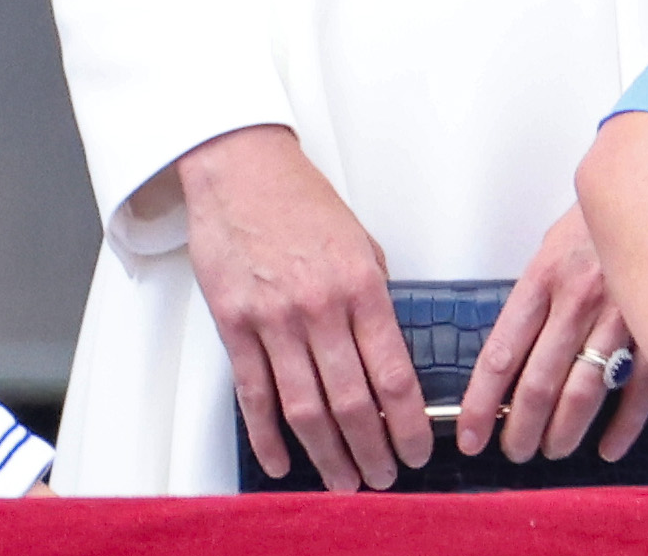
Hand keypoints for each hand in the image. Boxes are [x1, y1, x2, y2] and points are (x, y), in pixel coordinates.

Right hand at [177, 124, 429, 490]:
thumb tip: (385, 360)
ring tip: (342, 482)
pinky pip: (252, 390)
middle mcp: (319, 308)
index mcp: (361, 288)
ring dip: (327, 454)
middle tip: (382, 481)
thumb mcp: (362, 245)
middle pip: (352, 403)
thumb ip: (376, 302)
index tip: (415, 454)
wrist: (238, 166)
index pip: (394, 378)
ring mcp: (272, 318)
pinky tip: (281, 460)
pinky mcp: (232, 320)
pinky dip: (266, 433)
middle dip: (372, 453)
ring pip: (304, 407)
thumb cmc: (301, 201)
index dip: (408, 427)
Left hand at [458, 202, 647, 462]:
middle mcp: (576, 302)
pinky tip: (608, 446)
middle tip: (511, 452)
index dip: (483, 400)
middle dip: (521, 426)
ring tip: (551, 451)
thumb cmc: (593, 227)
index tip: (470, 432)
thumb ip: (532, 305)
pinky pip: (641, 388)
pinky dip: (624, 423)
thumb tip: (510, 359)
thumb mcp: (546, 256)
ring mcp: (621, 318)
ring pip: (585, 389)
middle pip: (540, 380)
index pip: (501, 353)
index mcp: (541, 281)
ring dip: (564, 429)